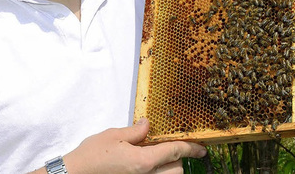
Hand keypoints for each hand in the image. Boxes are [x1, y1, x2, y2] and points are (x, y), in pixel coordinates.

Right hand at [63, 118, 206, 173]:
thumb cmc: (91, 155)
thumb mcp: (114, 136)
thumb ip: (136, 131)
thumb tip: (149, 125)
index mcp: (142, 161)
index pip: (174, 152)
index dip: (191, 148)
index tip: (202, 148)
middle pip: (176, 171)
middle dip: (176, 160)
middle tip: (166, 149)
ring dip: (168, 168)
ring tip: (155, 158)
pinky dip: (157, 173)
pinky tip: (147, 165)